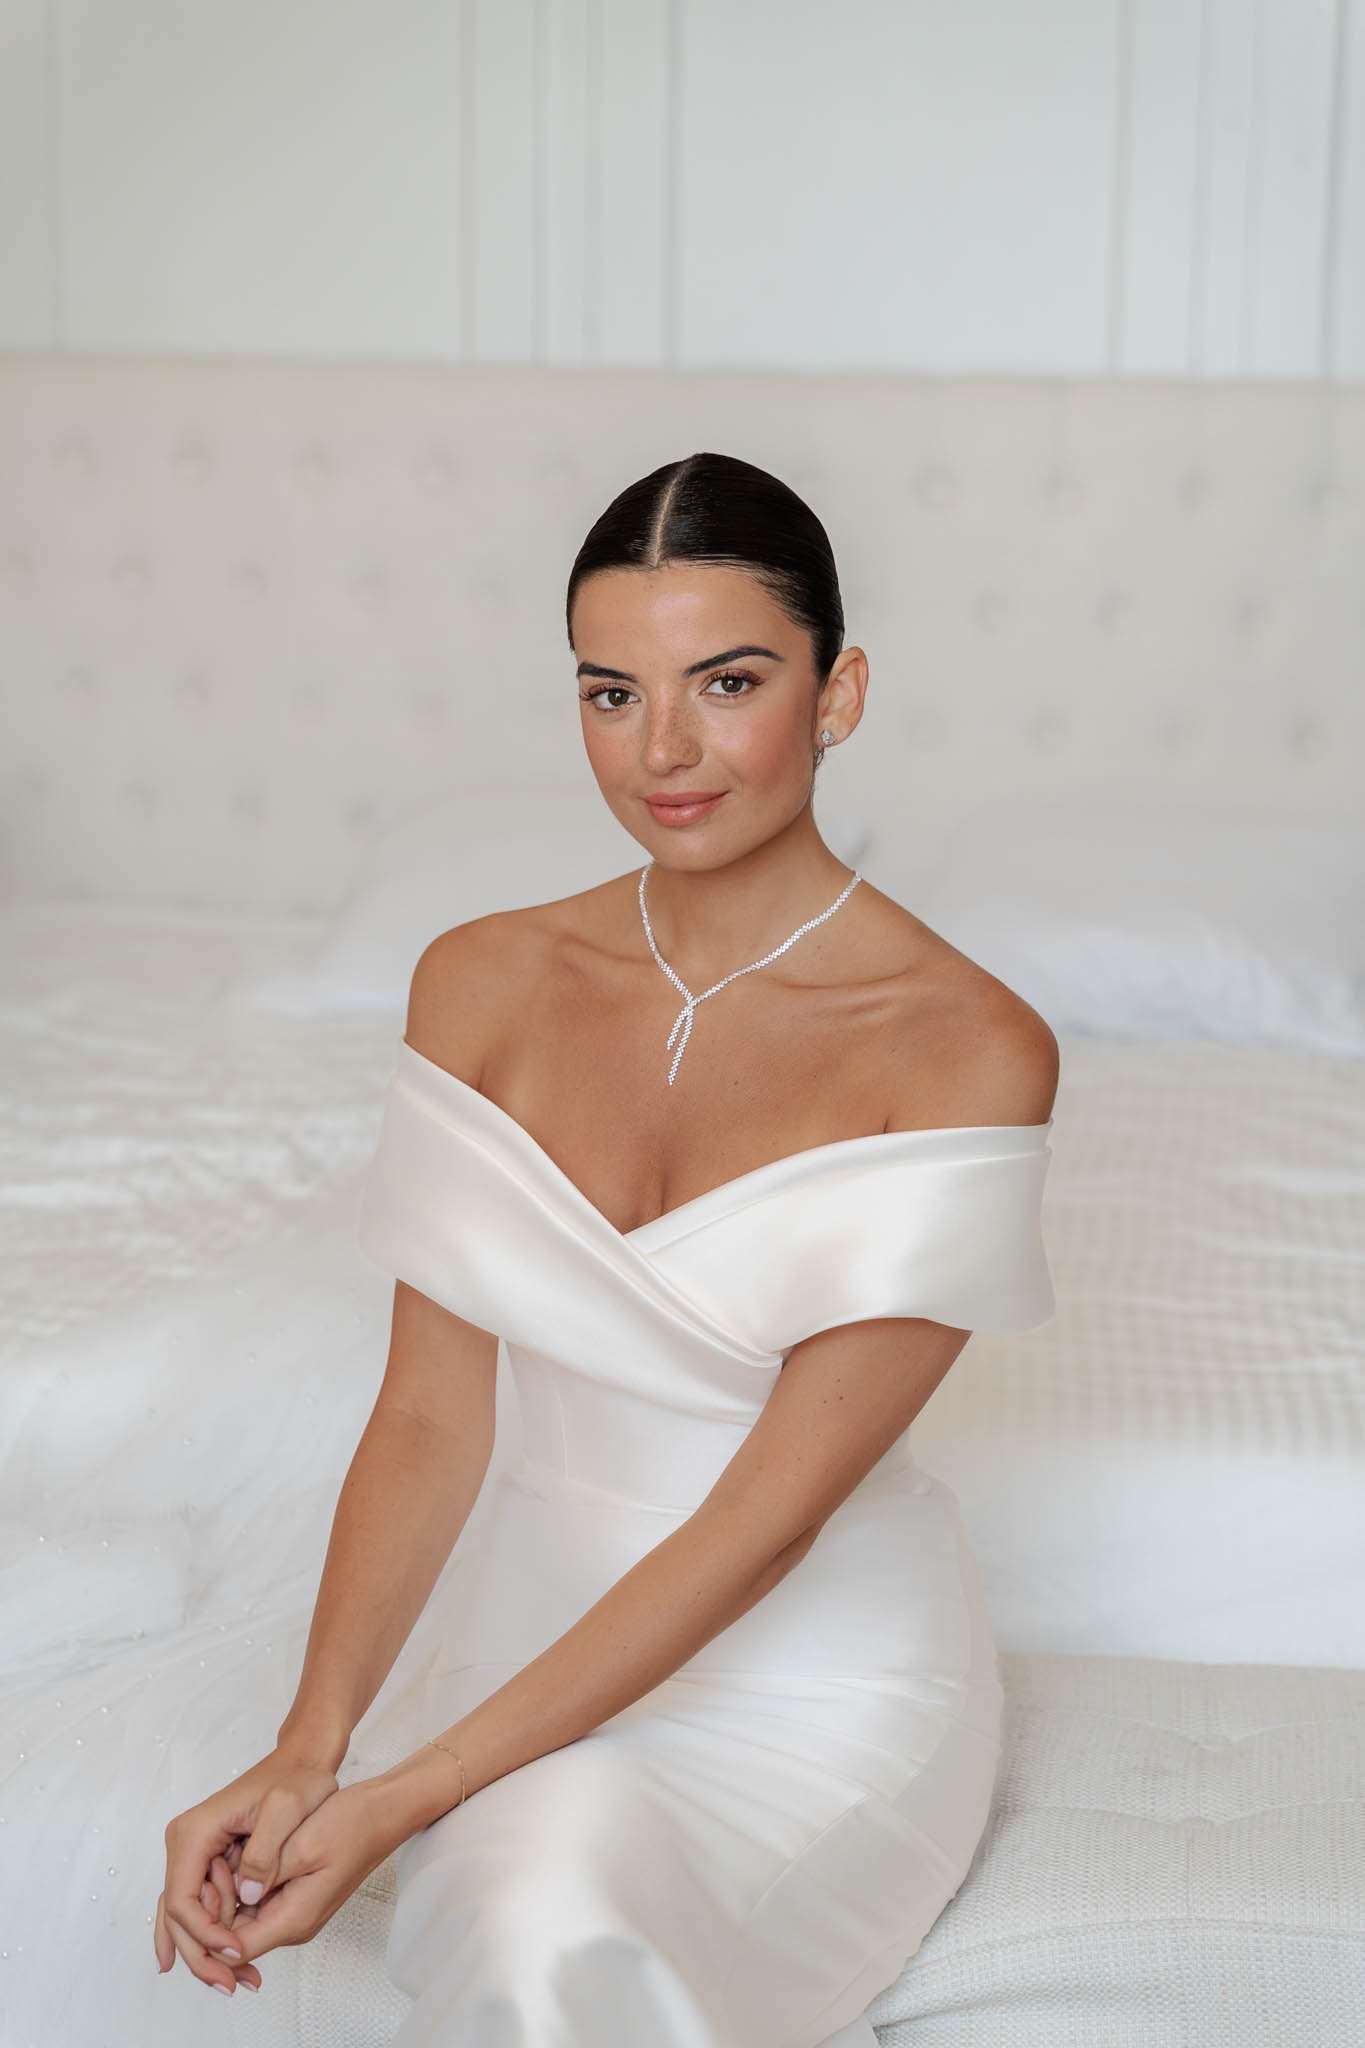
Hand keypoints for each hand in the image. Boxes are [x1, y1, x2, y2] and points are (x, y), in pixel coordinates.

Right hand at [154, 1742, 340, 1995]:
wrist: (302, 1760)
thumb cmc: (297, 1778)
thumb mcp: (288, 1808)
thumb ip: (266, 1851)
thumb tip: (247, 1897)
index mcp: (195, 1832)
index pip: (182, 1899)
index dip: (206, 1933)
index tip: (237, 1952)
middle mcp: (186, 1843)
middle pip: (178, 1914)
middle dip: (202, 1953)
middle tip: (233, 1984)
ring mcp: (195, 1852)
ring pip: (187, 1915)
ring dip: (207, 1950)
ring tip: (235, 1979)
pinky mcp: (209, 1860)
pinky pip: (199, 1905)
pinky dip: (210, 1933)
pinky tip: (217, 1961)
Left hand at [188, 1778, 402, 1975]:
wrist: (383, 1812)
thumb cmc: (350, 1824)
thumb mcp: (303, 1844)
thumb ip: (266, 1872)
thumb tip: (237, 1896)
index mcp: (294, 1919)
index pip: (234, 1949)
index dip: (207, 1929)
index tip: (200, 1889)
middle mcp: (293, 1925)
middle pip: (237, 1940)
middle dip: (214, 1913)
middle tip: (206, 1870)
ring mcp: (297, 1913)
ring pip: (245, 1921)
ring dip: (227, 1899)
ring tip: (218, 1861)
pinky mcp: (298, 1898)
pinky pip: (259, 1904)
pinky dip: (243, 1889)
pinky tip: (237, 1861)